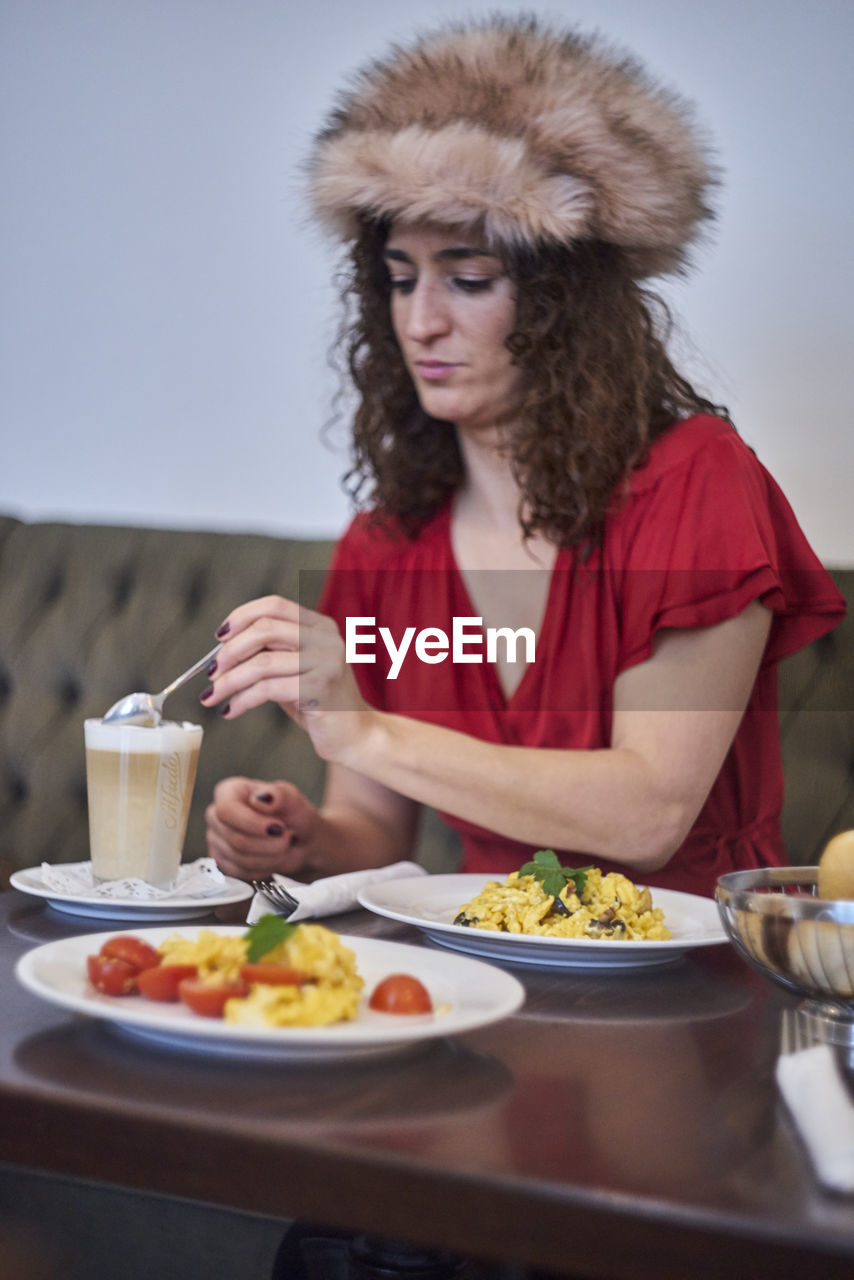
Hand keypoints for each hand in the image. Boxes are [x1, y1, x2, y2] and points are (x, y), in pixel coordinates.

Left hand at [200, 596, 375, 763]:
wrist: (355, 735)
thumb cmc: (319, 703)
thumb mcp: (295, 670)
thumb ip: (269, 654)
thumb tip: (221, 652)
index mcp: (320, 626)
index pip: (274, 606)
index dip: (242, 616)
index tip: (219, 637)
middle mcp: (326, 639)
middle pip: (265, 629)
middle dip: (230, 650)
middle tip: (211, 672)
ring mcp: (326, 662)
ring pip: (262, 663)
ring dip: (229, 681)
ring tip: (212, 696)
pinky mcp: (320, 688)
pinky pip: (268, 689)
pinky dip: (242, 700)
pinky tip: (230, 710)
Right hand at [205, 776, 320, 880]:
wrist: (300, 841)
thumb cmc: (294, 816)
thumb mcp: (293, 800)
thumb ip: (279, 795)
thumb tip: (259, 797)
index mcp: (229, 792)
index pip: (227, 809)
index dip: (252, 822)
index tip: (278, 828)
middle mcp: (216, 815)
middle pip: (234, 838)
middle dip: (269, 843)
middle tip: (288, 838)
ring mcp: (216, 840)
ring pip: (239, 858)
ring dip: (270, 857)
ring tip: (284, 847)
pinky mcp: (222, 863)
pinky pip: (240, 873)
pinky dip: (264, 869)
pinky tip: (273, 858)